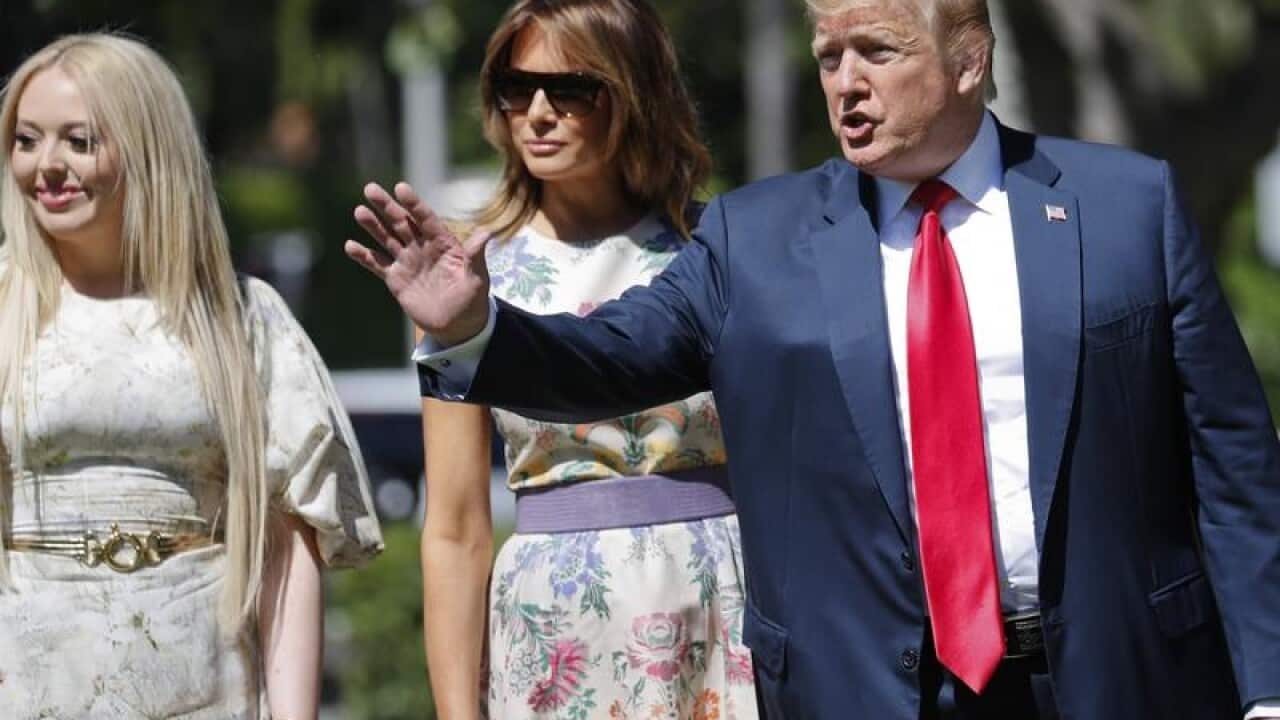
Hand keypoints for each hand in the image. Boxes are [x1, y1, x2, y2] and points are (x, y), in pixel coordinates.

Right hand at [344, 181, 490, 345]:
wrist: (457, 324)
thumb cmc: (471, 298)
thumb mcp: (476, 277)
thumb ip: (475, 255)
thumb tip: (486, 233)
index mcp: (442, 242)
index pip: (426, 219)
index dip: (414, 204)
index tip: (401, 188)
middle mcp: (422, 247)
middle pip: (402, 222)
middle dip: (387, 206)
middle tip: (370, 188)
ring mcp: (407, 261)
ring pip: (387, 238)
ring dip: (373, 225)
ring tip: (360, 211)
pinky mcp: (396, 278)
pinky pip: (377, 264)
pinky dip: (364, 256)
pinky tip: (350, 246)